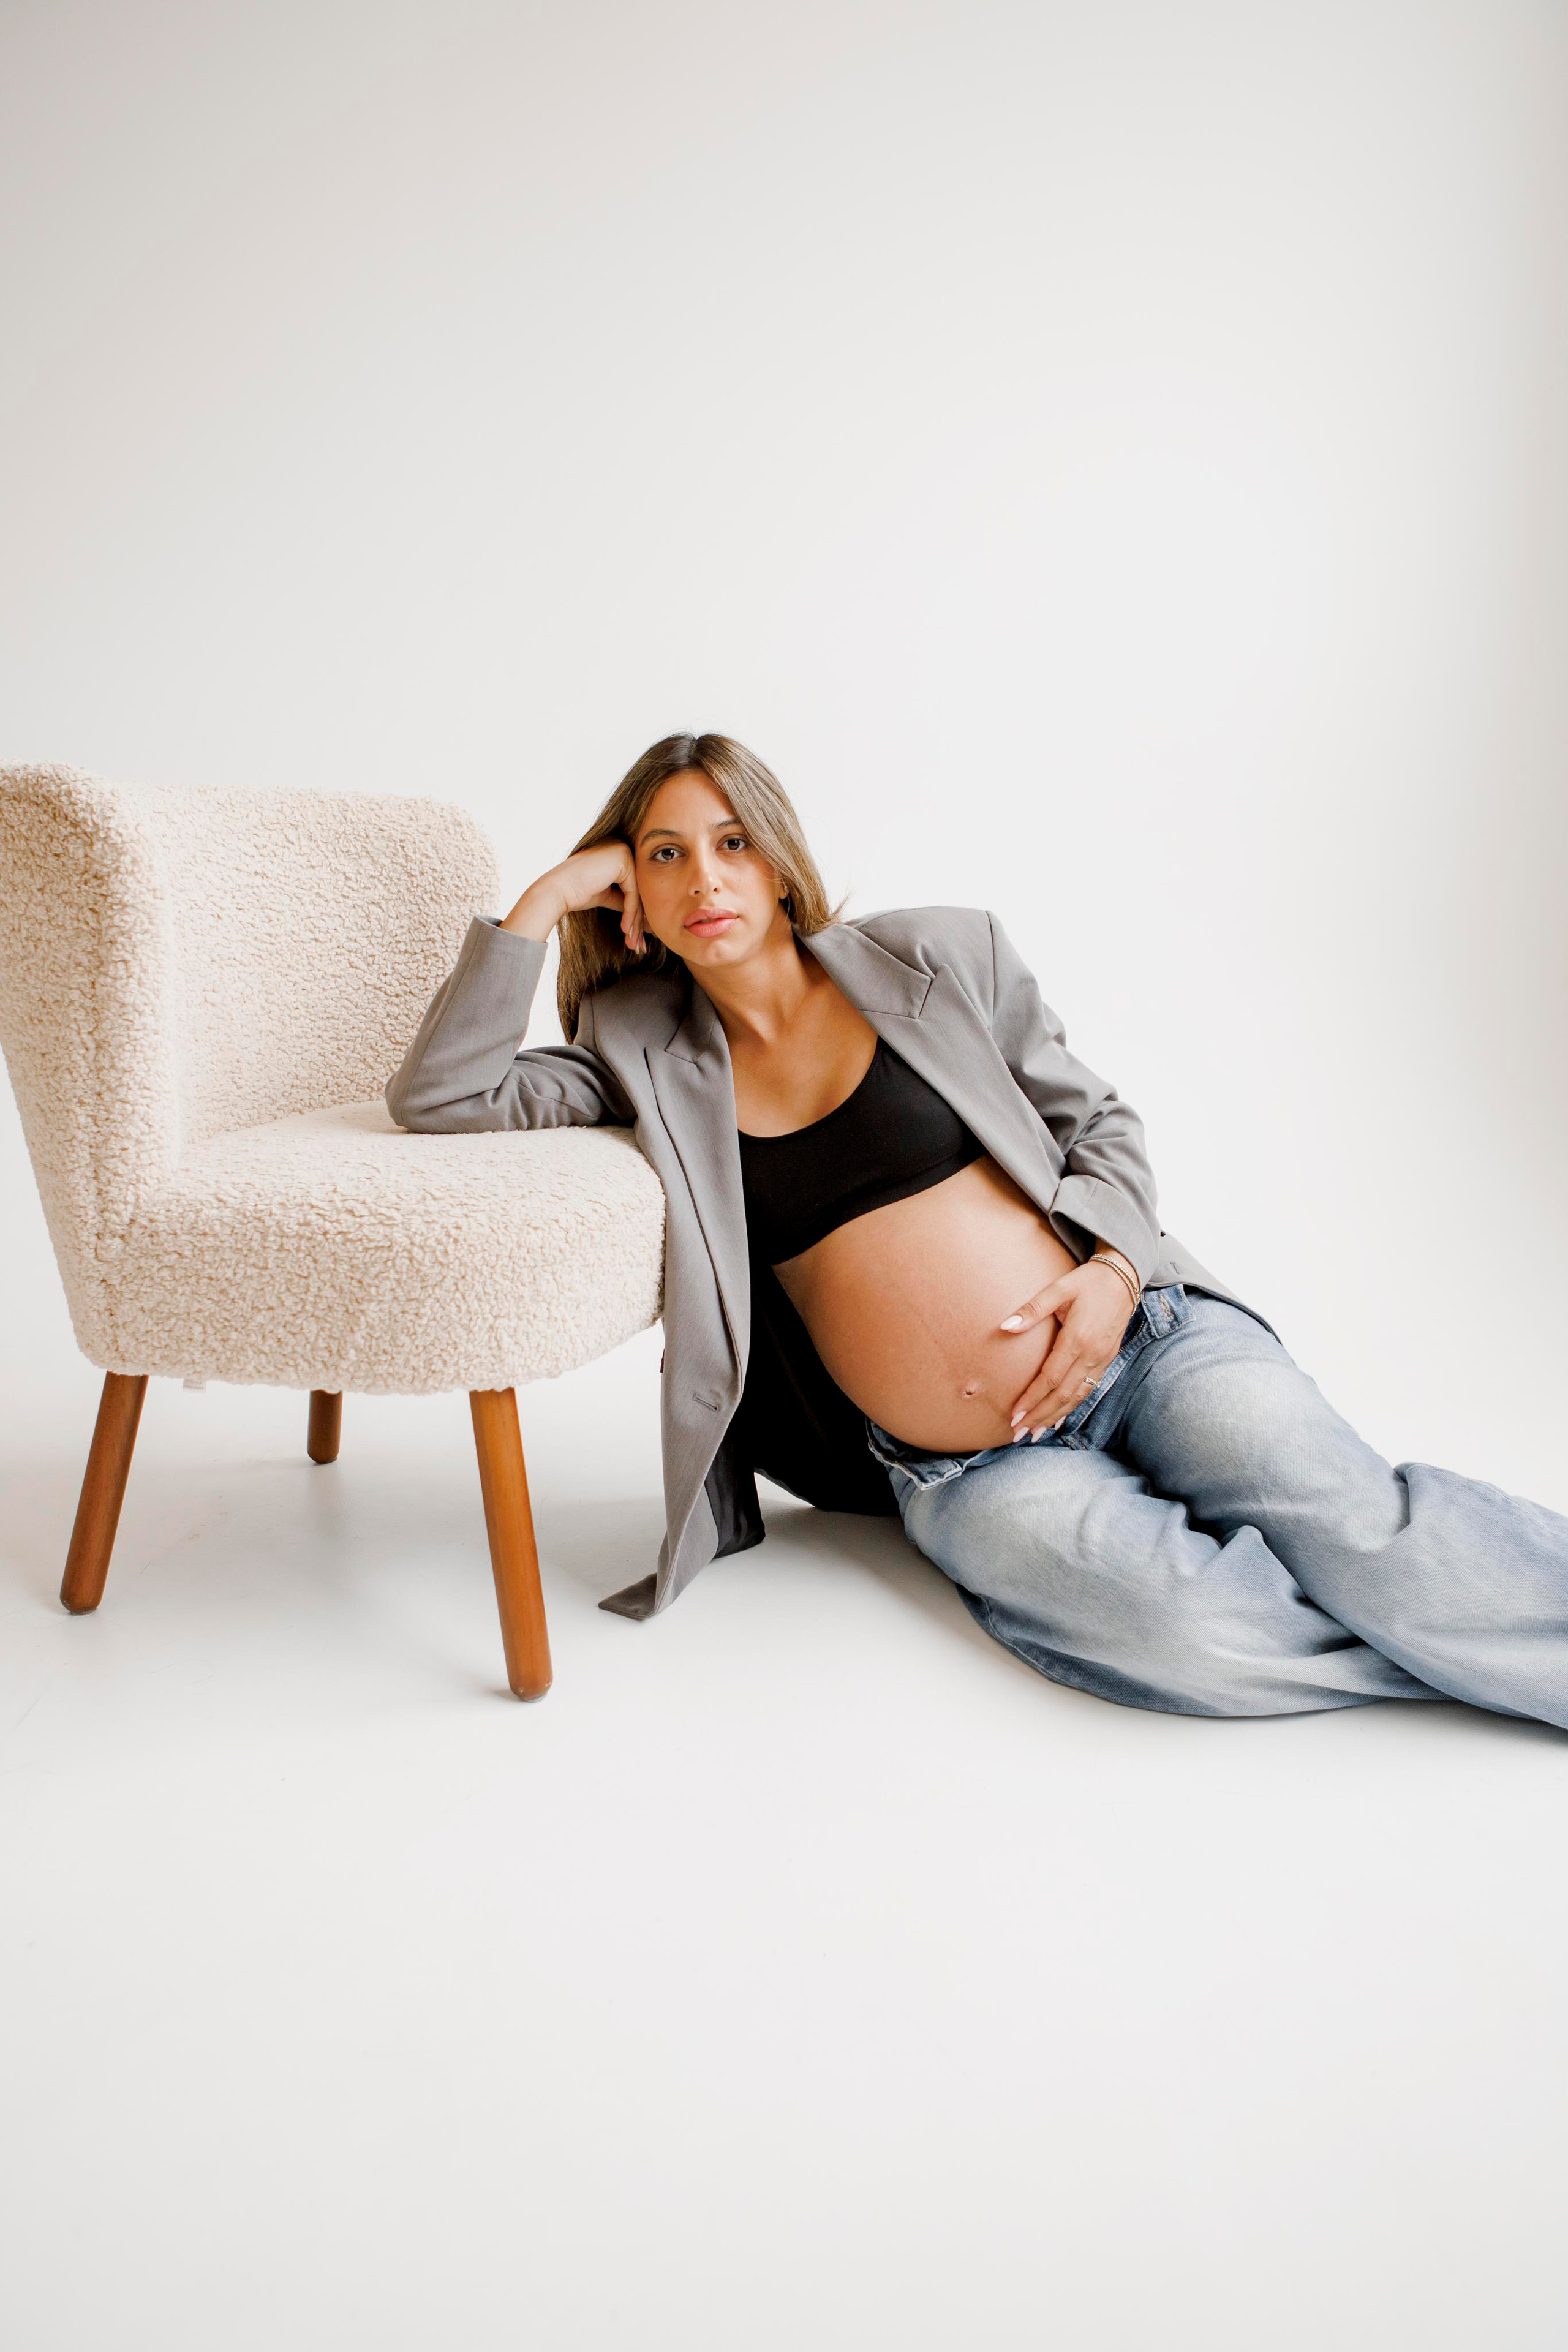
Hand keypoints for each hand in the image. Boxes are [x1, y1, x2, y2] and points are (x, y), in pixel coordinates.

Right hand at [503, 840, 645, 953]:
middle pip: (640, 889)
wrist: (557, 891)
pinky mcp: (623, 859)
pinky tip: (625, 929)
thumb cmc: (576, 893)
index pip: (636, 886)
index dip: (638, 914)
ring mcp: (623, 850)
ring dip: (636, 922)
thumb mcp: (607, 895)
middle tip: (639, 944)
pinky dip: (631, 913)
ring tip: (633, 942)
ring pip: (639, 893)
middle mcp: (623, 846)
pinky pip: (633, 892)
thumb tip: (645, 917)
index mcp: (618, 852)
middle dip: (640, 921)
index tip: (639, 935)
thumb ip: (625, 899)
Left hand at [1000, 1259, 1135, 1440]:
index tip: (1014, 1414)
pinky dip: (1072, 1407)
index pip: (1051, 1378)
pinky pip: (1089, 1390)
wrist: (1124, 1278)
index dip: (1032, 1398)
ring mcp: (1102, 1360)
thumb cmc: (1088, 1281)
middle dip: (1040, 1416)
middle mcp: (1092, 1355)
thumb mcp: (1059, 1288)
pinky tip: (1059, 1418)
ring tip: (1035, 1433)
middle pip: (1063, 1395)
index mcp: (1078, 1338)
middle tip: (1018, 1434)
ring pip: (1077, 1397)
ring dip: (1055, 1417)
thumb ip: (1032, 1309)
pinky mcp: (1108, 1360)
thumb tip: (1005, 1326)